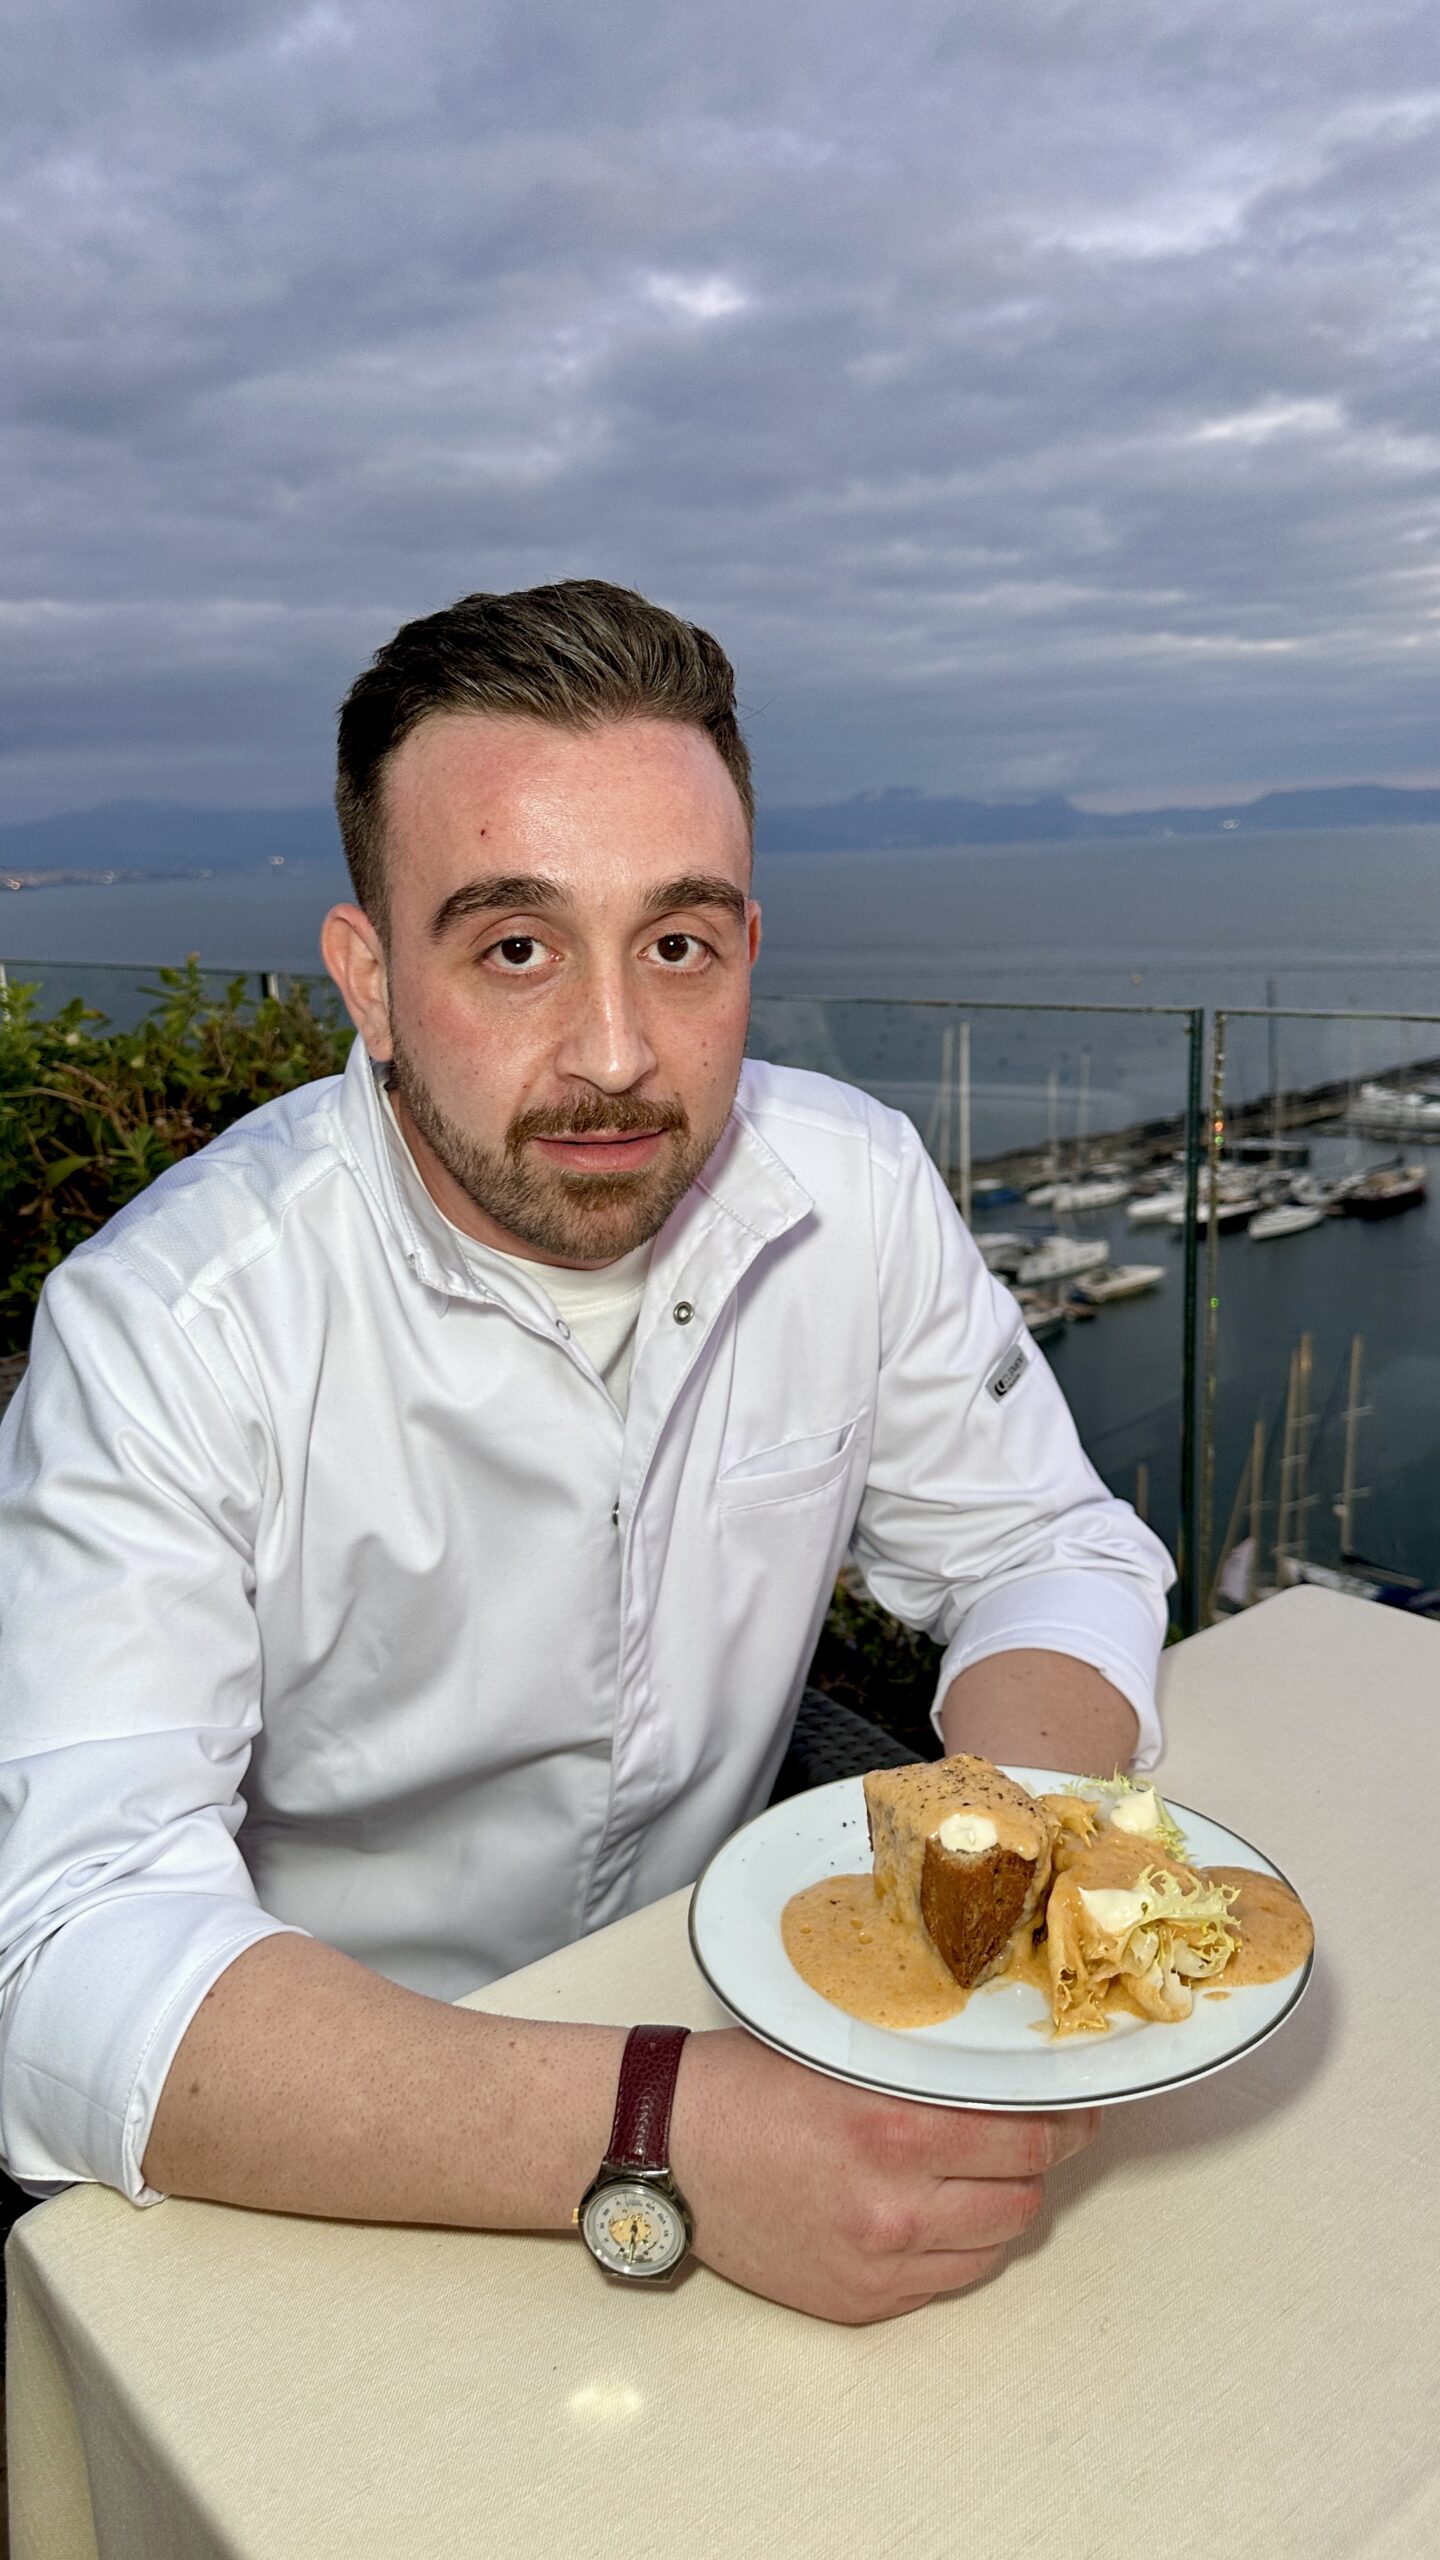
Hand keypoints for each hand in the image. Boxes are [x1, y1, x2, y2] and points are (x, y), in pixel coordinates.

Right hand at [667, 2027, 1098, 2324]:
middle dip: (1035, 2162)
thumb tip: (1006, 2071)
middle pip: (1024, 2196)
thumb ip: (925, 2069)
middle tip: (1030, 2133)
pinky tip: (928, 2210)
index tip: (1077, 2107)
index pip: (1031, 2136)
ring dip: (997, 2206)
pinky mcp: (859, 2302)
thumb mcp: (843, 2050)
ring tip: (972, 2172)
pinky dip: (954, 2247)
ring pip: (995, 2244)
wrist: (664, 2146)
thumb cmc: (744, 2084)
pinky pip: (948, 2281)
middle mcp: (895, 2205)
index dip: (1066, 2120)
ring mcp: (878, 2264)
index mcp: (896, 2126)